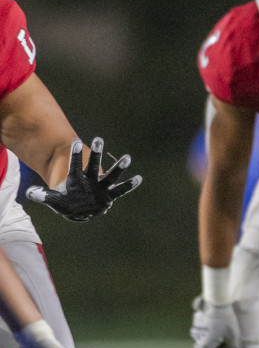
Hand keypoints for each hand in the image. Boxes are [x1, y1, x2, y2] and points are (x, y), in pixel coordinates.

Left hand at [25, 137, 142, 221]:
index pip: (75, 164)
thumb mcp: (54, 200)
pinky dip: (129, 185)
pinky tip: (138, 179)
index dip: (76, 154)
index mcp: (76, 178)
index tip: (77, 141)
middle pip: (93, 165)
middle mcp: (90, 179)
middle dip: (97, 153)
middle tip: (99, 139)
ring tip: (128, 157)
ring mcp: (100, 186)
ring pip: (110, 175)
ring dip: (118, 167)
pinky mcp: (109, 194)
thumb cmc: (66, 201)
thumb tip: (30, 193)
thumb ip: (44, 196)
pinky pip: (120, 190)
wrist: (79, 207)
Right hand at [190, 296, 246, 347]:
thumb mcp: (233, 336)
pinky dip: (204, 340)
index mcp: (205, 346)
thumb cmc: (226, 320)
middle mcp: (198, 340)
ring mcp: (196, 332)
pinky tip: (212, 337)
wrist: (216, 301)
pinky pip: (199, 336)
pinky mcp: (197, 324)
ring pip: (198, 345)